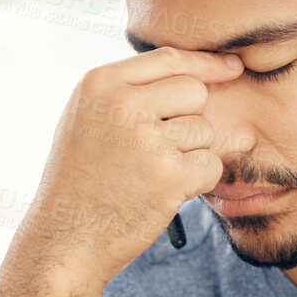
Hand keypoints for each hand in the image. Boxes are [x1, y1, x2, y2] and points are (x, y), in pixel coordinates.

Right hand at [18, 46, 242, 288]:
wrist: (66, 238)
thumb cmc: (81, 182)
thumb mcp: (89, 120)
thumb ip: (134, 93)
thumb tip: (206, 76)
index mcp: (100, 83)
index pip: (169, 59)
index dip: (206, 63)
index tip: (231, 67)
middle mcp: (122, 104)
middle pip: (194, 91)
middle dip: (190, 119)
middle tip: (159, 150)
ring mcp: (146, 138)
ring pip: (205, 130)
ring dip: (190, 155)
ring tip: (150, 175)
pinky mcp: (170, 174)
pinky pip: (211, 164)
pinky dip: (198, 182)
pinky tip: (165, 193)